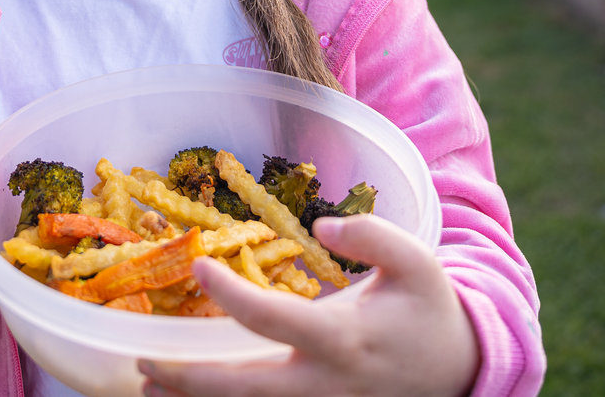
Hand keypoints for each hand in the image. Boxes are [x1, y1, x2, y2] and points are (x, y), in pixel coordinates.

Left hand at [139, 215, 479, 396]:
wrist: (460, 372)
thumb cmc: (428, 310)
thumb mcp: (416, 262)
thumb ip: (372, 236)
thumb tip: (321, 226)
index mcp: (344, 338)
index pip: (273, 319)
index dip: (231, 294)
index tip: (199, 263)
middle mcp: (325, 384)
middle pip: (243, 388)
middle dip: (187, 377)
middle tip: (144, 357)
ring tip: (147, 382)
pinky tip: (188, 394)